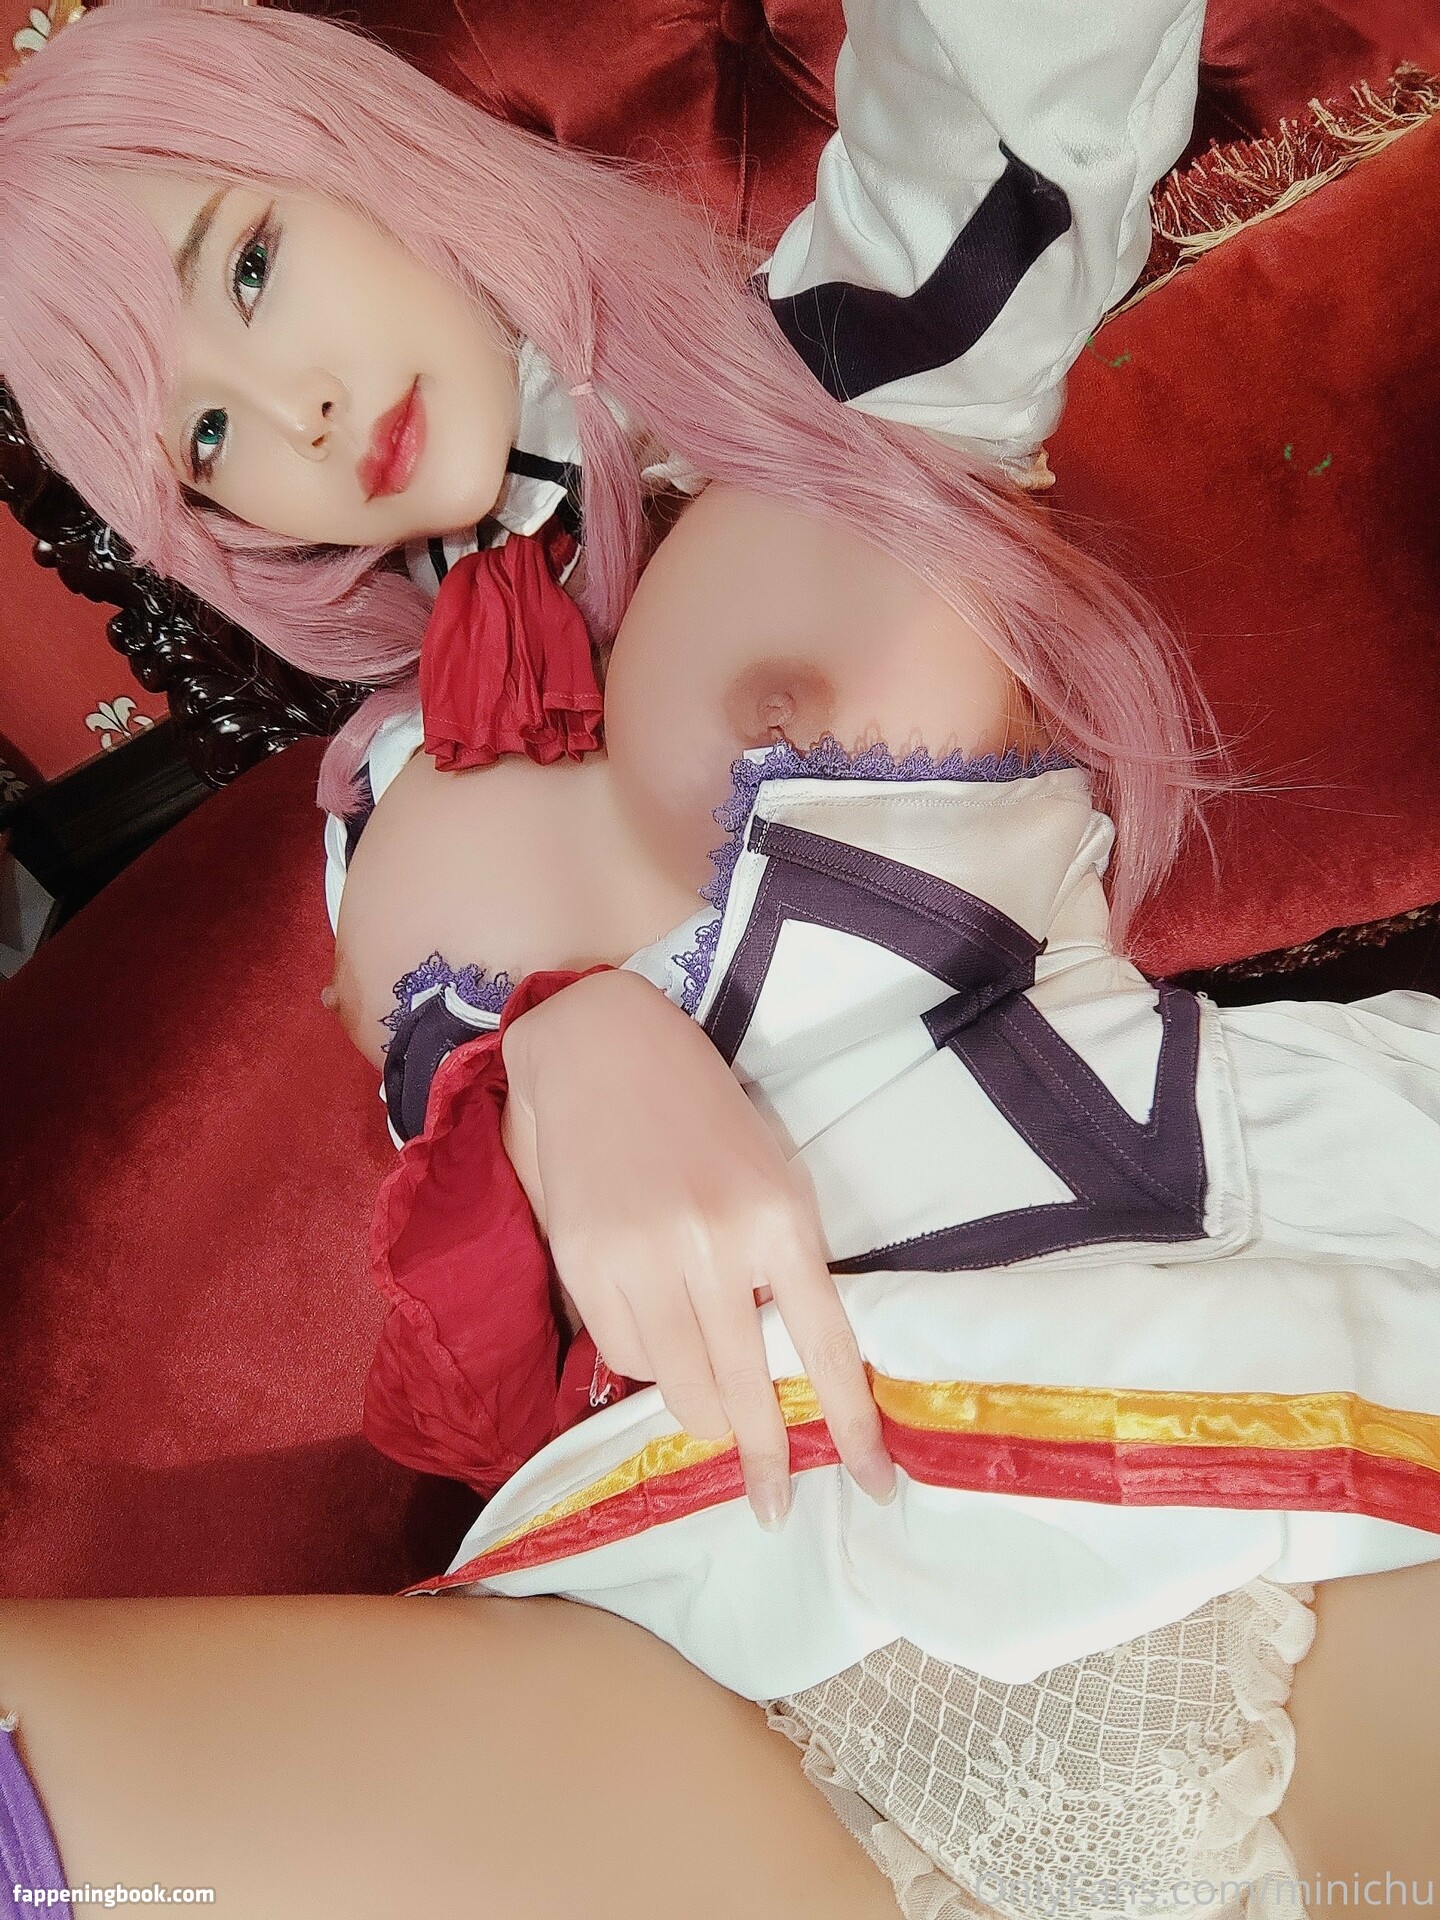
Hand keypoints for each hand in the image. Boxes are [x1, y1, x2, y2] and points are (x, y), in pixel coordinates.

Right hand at [500, 969, 894, 1527]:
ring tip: (712, 1406)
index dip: (851, 1427)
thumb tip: (789, 1372)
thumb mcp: (771, 1177)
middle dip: (761, 1456)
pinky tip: (652, 1326)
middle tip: (772, 1497)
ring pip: (678, 1389)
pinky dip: (646, 1361)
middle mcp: (711, 1244)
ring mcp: (641, 1258)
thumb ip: (782, 1267)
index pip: (826, 1346)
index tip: (875, 1488)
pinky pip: (624, 1354)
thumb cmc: (704, 1113)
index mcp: (778, 1217)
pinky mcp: (584, 1263)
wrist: (603, 1047)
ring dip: (702, 1413)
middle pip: (743, 1392)